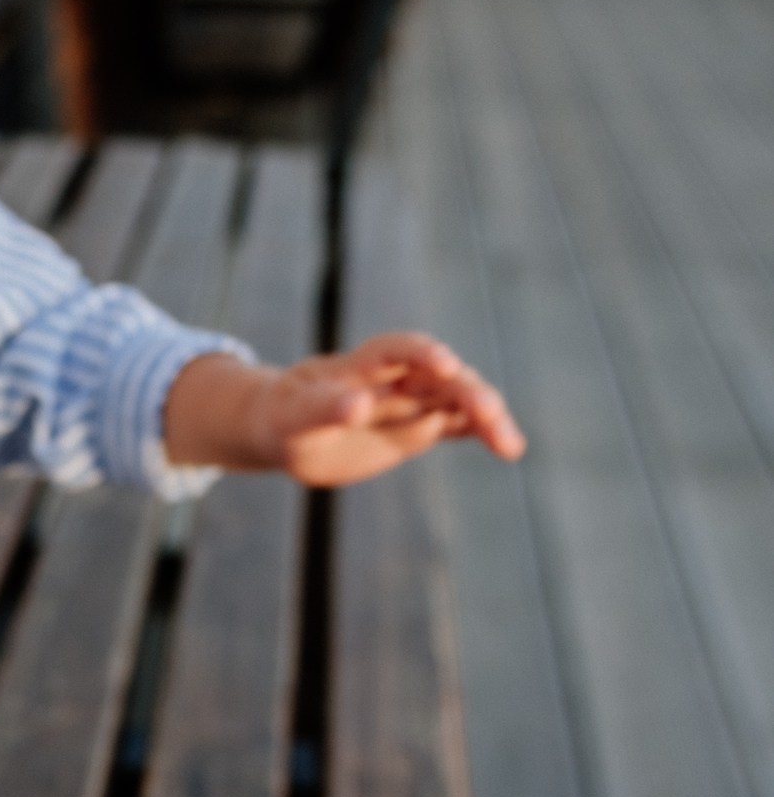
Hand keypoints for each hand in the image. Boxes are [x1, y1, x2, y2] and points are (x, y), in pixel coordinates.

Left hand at [166, 334, 524, 485]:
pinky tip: (506, 446)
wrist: (289, 431)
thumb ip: (325, 410)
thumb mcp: (295, 418)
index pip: (395, 349)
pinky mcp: (421, 426)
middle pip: (441, 376)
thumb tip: (357, 405)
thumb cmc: (286, 419)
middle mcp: (394, 378)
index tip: (445, 363)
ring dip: (487, 417)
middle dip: (468, 392)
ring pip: (458, 400)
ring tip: (510, 447)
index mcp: (360, 367)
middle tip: (490, 415)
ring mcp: (412, 401)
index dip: (422, 351)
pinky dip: (481, 432)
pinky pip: (457, 424)